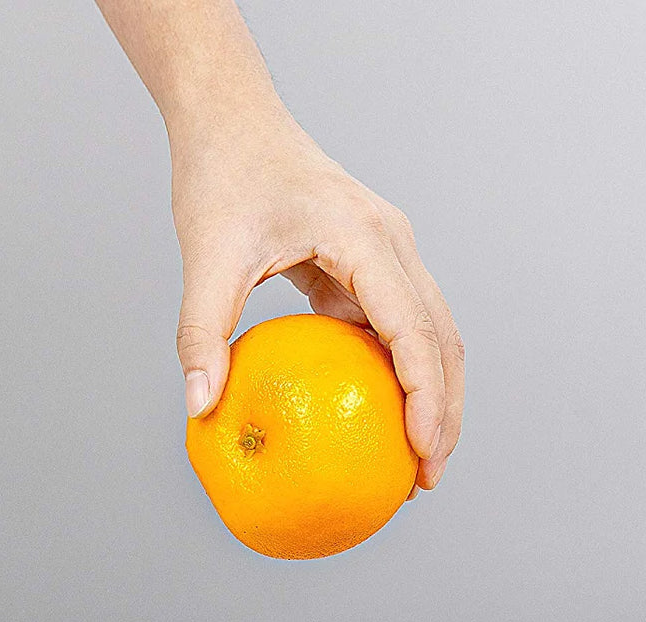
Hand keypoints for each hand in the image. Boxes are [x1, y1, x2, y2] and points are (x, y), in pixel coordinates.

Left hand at [170, 112, 462, 490]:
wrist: (232, 117)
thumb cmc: (221, 175)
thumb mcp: (205, 256)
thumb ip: (200, 333)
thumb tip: (199, 408)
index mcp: (367, 239)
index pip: (414, 330)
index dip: (426, 396)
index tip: (421, 451)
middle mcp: (394, 244)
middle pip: (445, 340)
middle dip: (446, 413)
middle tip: (425, 478)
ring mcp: (391, 252)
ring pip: (436, 335)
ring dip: (435, 397)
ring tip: (417, 461)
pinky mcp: (374, 263)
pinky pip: (401, 327)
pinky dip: (403, 375)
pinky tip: (379, 420)